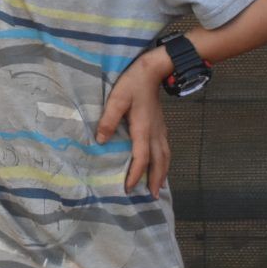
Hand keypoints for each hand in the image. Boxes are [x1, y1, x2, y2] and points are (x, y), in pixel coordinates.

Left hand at [96, 54, 171, 198]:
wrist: (152, 70)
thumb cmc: (132, 84)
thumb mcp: (116, 100)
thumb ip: (108, 120)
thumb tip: (101, 141)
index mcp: (143, 129)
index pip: (141, 158)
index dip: (135, 174)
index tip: (128, 187)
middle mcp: (155, 133)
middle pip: (158, 162)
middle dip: (154, 180)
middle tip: (151, 197)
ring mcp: (161, 129)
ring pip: (165, 157)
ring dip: (162, 173)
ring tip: (158, 187)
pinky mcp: (161, 125)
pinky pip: (165, 149)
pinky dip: (164, 162)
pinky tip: (161, 165)